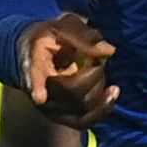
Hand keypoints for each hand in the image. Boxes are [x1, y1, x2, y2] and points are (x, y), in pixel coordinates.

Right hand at [24, 13, 118, 129]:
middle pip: (70, 92)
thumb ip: (84, 36)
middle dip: (92, 74)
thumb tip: (109, 51)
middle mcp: (37, 92)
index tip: (39, 97)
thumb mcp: (63, 25)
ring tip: (97, 69)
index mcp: (33, 63)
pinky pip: (85, 121)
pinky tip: (114, 92)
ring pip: (81, 107)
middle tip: (94, 59)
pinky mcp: (63, 117)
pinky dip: (103, 107)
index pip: (33, 77)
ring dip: (99, 87)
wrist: (36, 53)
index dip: (36, 87)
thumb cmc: (51, 36)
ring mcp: (50, 108)